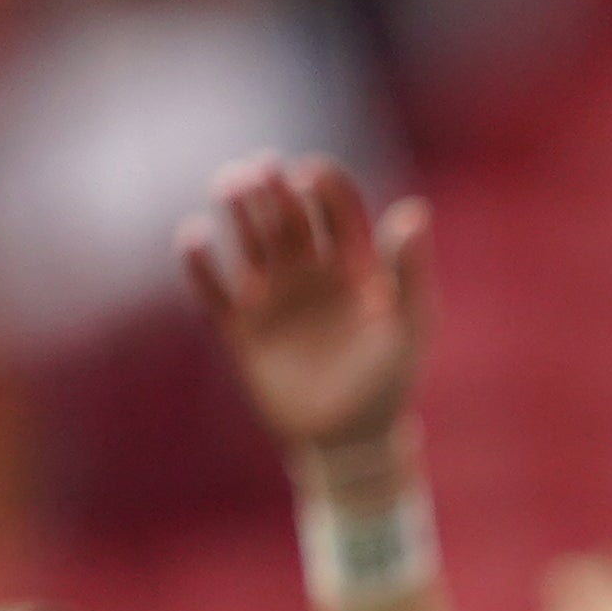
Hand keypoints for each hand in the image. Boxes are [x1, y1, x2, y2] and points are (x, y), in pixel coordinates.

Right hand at [181, 155, 434, 468]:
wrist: (352, 439)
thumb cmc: (390, 379)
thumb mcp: (410, 325)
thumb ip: (410, 270)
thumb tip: (415, 210)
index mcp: (350, 262)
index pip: (333, 205)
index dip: (322, 184)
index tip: (310, 175)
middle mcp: (307, 270)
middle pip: (284, 213)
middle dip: (271, 187)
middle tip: (261, 171)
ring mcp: (271, 297)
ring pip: (247, 238)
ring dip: (236, 209)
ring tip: (230, 185)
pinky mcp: (240, 328)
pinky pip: (210, 289)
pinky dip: (198, 263)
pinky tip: (195, 237)